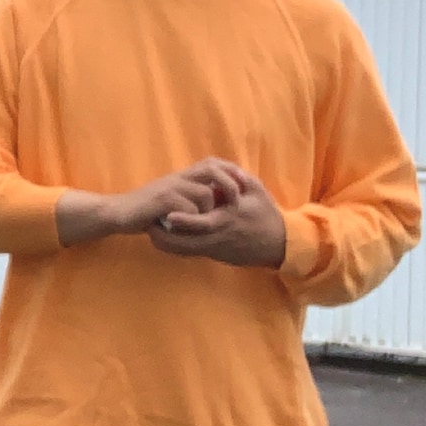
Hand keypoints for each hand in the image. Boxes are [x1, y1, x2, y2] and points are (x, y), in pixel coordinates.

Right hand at [110, 159, 247, 234]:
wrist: (118, 213)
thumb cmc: (145, 211)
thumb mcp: (171, 202)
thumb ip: (189, 199)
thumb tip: (214, 203)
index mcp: (183, 176)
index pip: (212, 163)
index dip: (230, 170)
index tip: (244, 184)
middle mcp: (179, 176)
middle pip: (212, 169)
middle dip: (229, 185)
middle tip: (236, 203)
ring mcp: (171, 186)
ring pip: (204, 194)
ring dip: (208, 212)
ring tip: (201, 224)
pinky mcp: (163, 199)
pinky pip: (189, 208)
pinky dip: (192, 220)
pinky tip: (188, 228)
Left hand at [148, 171, 285, 268]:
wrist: (278, 244)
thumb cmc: (267, 214)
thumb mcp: (256, 190)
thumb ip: (237, 178)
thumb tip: (220, 170)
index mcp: (229, 218)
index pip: (204, 222)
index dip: (185, 220)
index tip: (168, 215)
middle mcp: (219, 236)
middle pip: (187, 245)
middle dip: (166, 239)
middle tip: (148, 228)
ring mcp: (216, 248)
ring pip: (186, 252)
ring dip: (168, 244)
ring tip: (151, 233)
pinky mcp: (215, 255)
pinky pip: (192, 252)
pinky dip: (177, 247)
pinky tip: (165, 239)